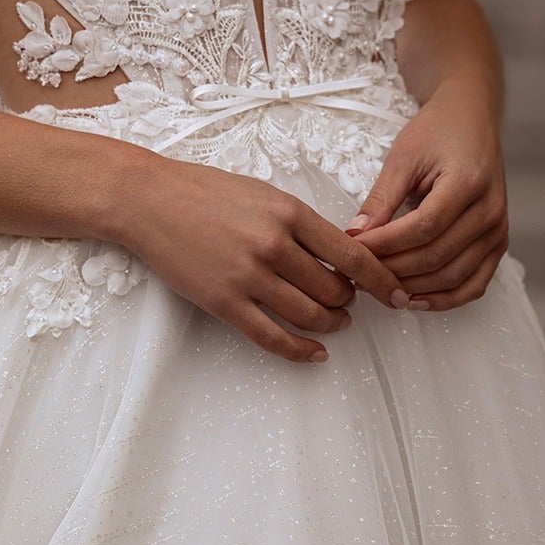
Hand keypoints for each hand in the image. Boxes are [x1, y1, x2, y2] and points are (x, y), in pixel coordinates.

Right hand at [114, 152, 412, 362]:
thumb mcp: (262, 192)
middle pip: (335, 289)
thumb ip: (300, 221)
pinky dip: (300, 350)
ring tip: (335, 322)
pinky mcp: (224, 302)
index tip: (397, 293)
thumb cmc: (203, 191)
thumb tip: (339, 251)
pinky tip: (315, 353)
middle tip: (350, 302)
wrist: (147, 199)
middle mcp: (274, 245)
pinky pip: (272, 336)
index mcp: (288, 212)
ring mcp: (248, 276)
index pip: (353, 254)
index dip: (382, 280)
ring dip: (331, 324)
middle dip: (350, 301)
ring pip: (310, 315)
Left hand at [344, 83, 508, 311]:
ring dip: (414, 288)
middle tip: (357, 274)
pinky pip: (475, 284)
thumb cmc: (437, 131)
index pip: (423, 227)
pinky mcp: (498, 243)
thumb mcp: (403, 157)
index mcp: (468, 182)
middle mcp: (490, 211)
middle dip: (393, 270)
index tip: (352, 249)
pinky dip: (446, 298)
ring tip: (378, 288)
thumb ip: (381, 198)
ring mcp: (498, 230)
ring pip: (454, 276)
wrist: (472, 119)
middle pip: (437, 256)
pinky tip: (415, 300)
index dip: (385, 245)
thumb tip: (356, 236)